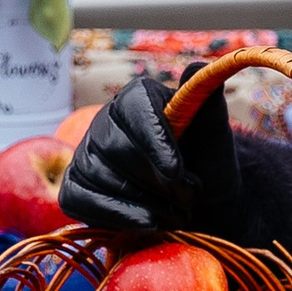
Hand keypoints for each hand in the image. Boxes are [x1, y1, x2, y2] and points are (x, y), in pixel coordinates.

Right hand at [58, 68, 238, 246]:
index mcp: (139, 98)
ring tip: (177, 216)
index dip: (154, 141)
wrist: (196, 202)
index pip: (136, 108)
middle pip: (116, 148)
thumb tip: (198, 66)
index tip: (176, 173)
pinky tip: (146, 224)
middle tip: (188, 199)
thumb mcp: (216, 137)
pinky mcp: (75, 186)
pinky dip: (114, 216)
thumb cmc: (205, 163)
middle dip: (154, 180)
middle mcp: (105, 120)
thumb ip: (208, 105)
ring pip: (99, 176)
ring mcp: (86, 154)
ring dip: (142, 203)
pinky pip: (79, 200)